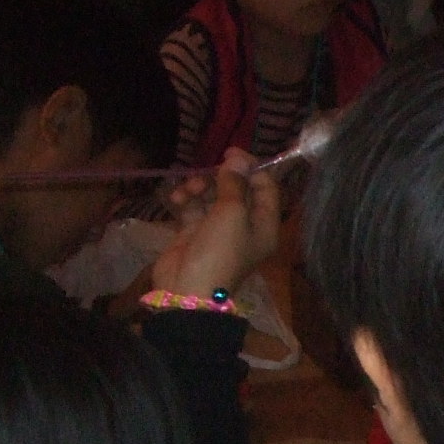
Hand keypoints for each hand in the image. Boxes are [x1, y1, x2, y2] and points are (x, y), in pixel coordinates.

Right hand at [147, 153, 283, 301]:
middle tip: (206, 170)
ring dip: (199, 187)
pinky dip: (185, 200)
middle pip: (237, 190)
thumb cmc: (220, 251)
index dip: (251, 168)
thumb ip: (234, 183)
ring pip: (211, 196)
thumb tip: (237, 158)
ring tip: (189, 190)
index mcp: (264, 224)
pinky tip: (177, 199)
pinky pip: (192, 207)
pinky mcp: (194, 233)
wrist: (187, 289)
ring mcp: (218, 230)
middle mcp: (245, 226)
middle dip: (220, 177)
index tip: (231, 154)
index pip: (266, 188)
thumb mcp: (232, 213)